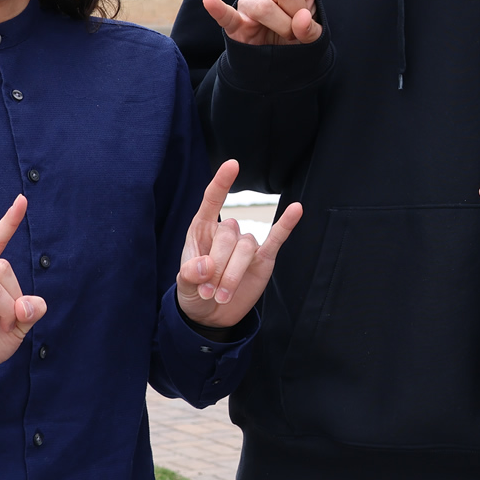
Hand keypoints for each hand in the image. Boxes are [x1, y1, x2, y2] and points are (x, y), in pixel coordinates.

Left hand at [178, 160, 302, 328]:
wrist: (211, 315)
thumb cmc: (194, 292)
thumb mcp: (182, 287)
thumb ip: (189, 274)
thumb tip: (207, 265)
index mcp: (202, 229)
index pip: (212, 200)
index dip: (222, 183)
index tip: (233, 164)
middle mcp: (226, 232)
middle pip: (229, 235)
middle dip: (218, 267)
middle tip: (208, 292)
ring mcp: (246, 244)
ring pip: (246, 247)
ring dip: (233, 274)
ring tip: (221, 295)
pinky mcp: (263, 258)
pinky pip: (276, 239)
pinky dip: (286, 225)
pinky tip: (296, 209)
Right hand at [203, 0, 329, 45]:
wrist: (274, 61)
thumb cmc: (293, 38)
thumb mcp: (311, 36)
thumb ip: (311, 29)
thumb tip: (301, 21)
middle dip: (294, 15)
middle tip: (294, 30)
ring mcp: (251, 2)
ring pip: (264, 6)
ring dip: (279, 27)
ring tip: (279, 37)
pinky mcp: (235, 22)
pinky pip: (227, 14)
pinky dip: (219, 9)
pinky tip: (210, 1)